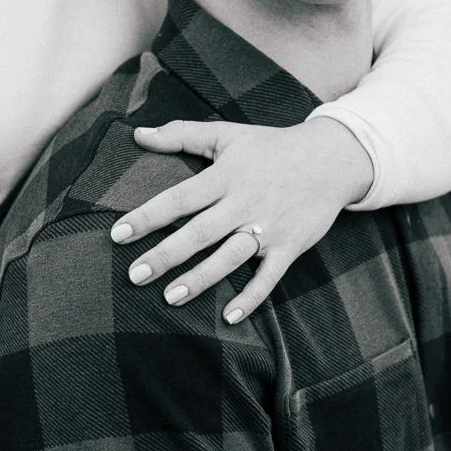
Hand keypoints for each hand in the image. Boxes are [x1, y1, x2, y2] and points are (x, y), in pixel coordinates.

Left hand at [110, 118, 373, 323]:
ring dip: (201, 279)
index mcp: (225, 176)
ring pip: (230, 257)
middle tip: (135, 276)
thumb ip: (180, 134)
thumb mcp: (226, 134)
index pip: (180, 198)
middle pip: (200, 233)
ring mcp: (268, 228)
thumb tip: (137, 134)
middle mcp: (244, 203)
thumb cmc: (270, 146)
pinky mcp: (290, 247)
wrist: (332, 159)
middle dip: (166, 255)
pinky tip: (229, 317)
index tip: (118, 234)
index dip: (148, 216)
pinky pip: (269, 277)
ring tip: (170, 298)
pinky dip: (252, 298)